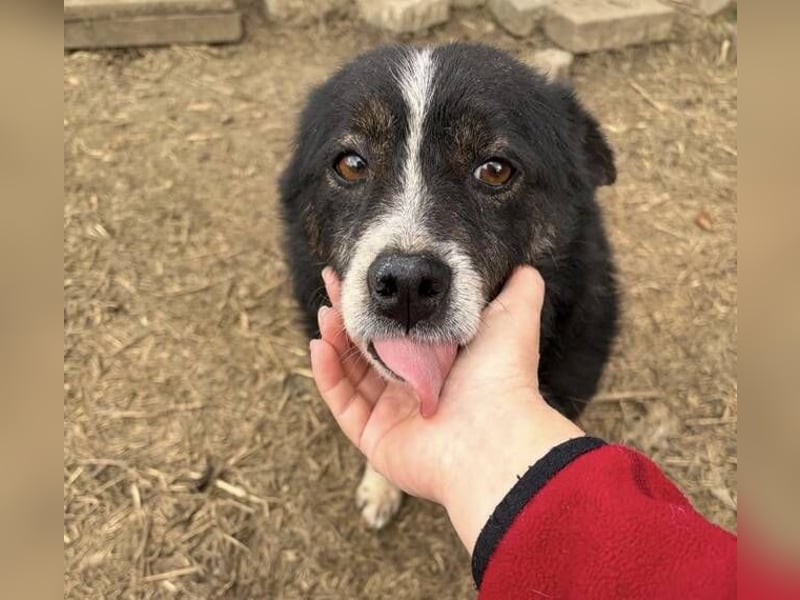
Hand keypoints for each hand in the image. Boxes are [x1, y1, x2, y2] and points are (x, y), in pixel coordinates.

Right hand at [310, 266, 584, 550]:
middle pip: (372, 349)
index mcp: (444, 364)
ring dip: (337, 341)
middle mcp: (418, 389)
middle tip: (333, 283)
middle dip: (352, 315)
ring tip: (326, 312)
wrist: (493, 433)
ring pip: (353, 373)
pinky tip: (320, 346)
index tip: (367, 273)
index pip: (405, 329)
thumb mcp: (514, 317)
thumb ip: (519, 288)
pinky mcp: (375, 439)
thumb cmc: (502, 375)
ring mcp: (394, 416)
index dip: (384, 303)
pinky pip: (342, 404)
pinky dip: (327, 375)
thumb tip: (524, 265)